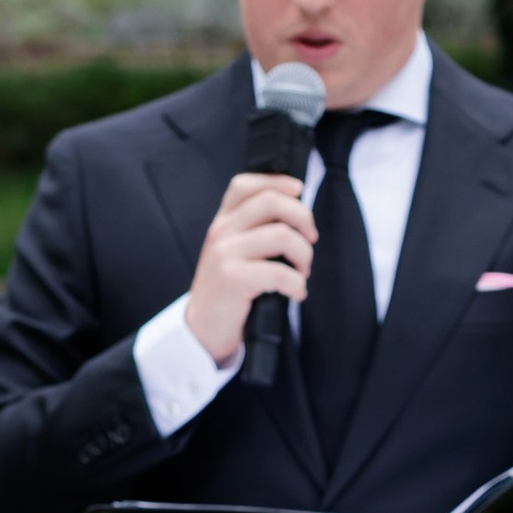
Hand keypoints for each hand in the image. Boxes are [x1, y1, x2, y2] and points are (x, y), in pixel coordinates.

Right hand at [183, 170, 315, 367]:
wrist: (202, 331)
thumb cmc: (227, 294)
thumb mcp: (232, 254)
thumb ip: (253, 232)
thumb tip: (297, 217)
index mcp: (222, 223)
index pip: (245, 185)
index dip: (278, 182)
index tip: (300, 192)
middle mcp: (221, 232)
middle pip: (271, 202)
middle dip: (303, 218)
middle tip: (310, 241)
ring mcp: (225, 254)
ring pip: (282, 235)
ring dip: (304, 255)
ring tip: (303, 272)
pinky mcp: (232, 279)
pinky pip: (280, 273)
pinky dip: (298, 285)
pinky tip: (297, 293)